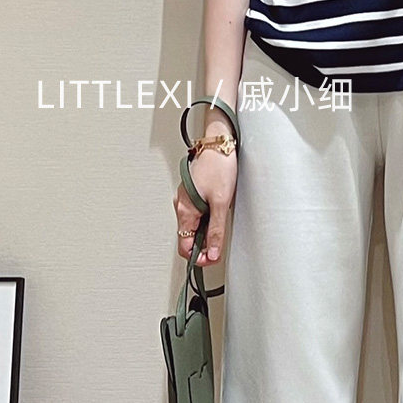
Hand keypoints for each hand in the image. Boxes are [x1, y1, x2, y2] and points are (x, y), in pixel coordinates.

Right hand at [174, 144, 237, 265]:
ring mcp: (186, 199)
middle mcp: (181, 206)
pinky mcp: (193, 193)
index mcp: (184, 210)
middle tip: (219, 248)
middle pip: (188, 237)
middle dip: (203, 247)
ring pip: (193, 226)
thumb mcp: (221, 203)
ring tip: (221, 229)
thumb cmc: (218, 166)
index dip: (199, 258)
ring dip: (206, 233)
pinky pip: (197, 214)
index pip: (184, 246)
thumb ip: (216, 230)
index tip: (212, 259)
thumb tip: (213, 252)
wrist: (220, 144)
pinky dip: (206, 220)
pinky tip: (218, 215)